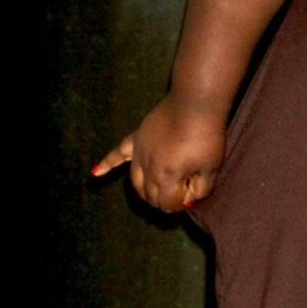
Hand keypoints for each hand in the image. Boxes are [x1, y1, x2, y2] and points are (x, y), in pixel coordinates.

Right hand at [92, 95, 226, 212]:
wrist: (195, 103)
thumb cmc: (206, 137)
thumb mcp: (211, 169)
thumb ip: (200, 190)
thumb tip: (188, 201)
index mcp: (166, 178)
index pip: (167, 204)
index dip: (181, 203)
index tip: (193, 193)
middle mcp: (147, 168)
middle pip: (150, 196)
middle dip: (165, 199)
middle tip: (181, 192)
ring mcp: (139, 153)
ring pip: (136, 182)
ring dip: (145, 191)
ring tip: (156, 193)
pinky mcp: (137, 138)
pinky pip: (118, 153)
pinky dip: (107, 164)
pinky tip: (95, 173)